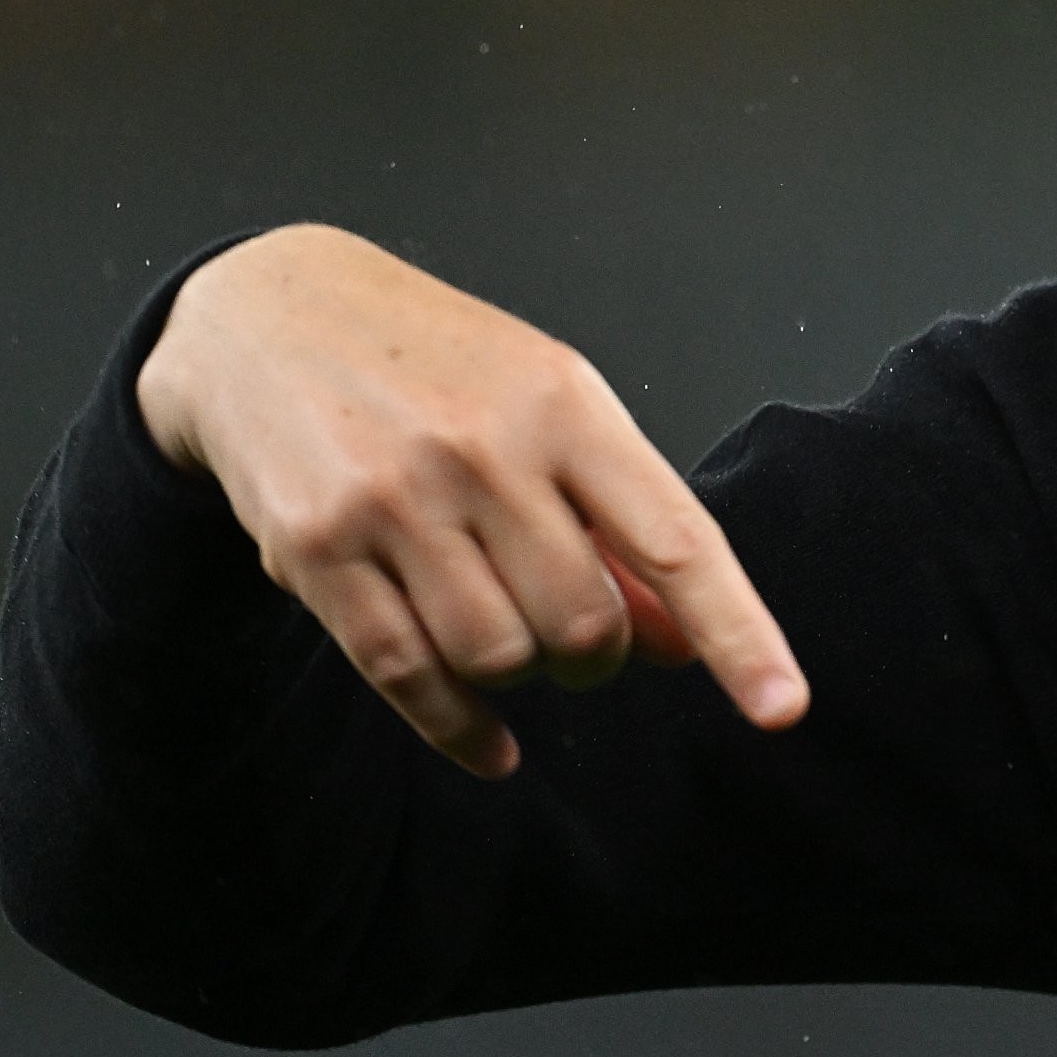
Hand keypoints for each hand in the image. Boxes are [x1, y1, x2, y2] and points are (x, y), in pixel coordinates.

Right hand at [135, 224, 809, 776]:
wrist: (273, 314)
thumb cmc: (441, 366)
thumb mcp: (552, 410)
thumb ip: (619, 523)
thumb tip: (682, 645)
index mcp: (568, 407)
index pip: (677, 540)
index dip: (739, 633)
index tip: (783, 706)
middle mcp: (485, 452)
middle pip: (584, 626)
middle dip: (596, 657)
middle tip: (580, 637)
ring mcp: (394, 501)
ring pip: (499, 658)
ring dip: (520, 675)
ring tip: (507, 632)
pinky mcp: (315, 549)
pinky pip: (408, 677)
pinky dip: (461, 729)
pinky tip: (491, 742)